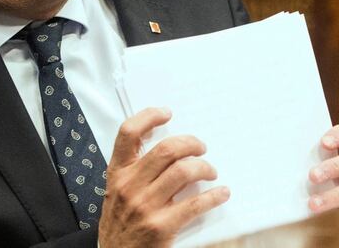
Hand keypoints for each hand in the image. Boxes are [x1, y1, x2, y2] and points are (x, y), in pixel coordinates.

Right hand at [99, 107, 228, 246]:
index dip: (148, 117)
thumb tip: (169, 150)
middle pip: (166, 150)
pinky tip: (221, 193)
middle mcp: (129, 186)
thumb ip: (135, 171)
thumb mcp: (117, 192)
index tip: (166, 114)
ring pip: (183, 172)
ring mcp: (145, 206)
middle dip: (191, 144)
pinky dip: (214, 196)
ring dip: (204, 168)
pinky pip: (195, 203)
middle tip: (201, 147)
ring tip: (210, 171)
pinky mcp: (162, 226)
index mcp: (117, 174)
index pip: (128, 133)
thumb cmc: (119, 225)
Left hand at [307, 121, 338, 212]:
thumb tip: (273, 154)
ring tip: (314, 203)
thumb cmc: (304, 183)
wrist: (312, 217)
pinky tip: (322, 214)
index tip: (324, 143)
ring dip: (336, 195)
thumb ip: (299, 160)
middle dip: (334, 167)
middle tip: (313, 176)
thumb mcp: (302, 167)